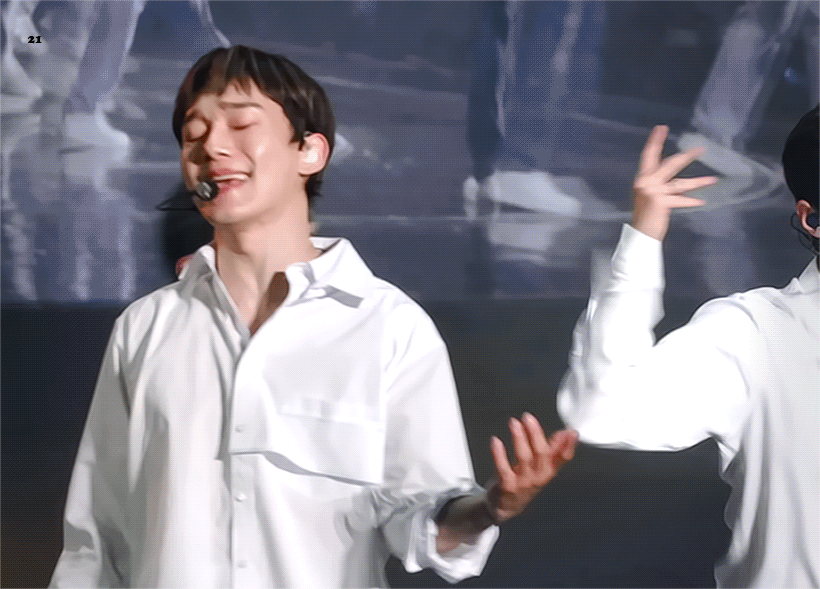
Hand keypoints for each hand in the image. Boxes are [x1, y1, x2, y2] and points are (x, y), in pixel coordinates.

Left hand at [487, 414, 577, 522]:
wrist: (506, 507)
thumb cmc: (525, 482)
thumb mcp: (542, 468)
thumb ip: (555, 450)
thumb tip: (568, 433)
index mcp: (549, 472)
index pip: (563, 458)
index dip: (567, 445)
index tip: (570, 431)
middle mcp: (538, 478)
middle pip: (541, 454)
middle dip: (536, 434)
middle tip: (528, 417)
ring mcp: (523, 483)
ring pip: (524, 458)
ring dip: (519, 438)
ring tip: (514, 423)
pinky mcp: (506, 486)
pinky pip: (503, 468)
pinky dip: (499, 454)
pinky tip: (495, 440)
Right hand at [632, 125, 716, 240]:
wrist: (640, 232)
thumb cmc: (645, 214)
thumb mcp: (648, 193)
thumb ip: (658, 182)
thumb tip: (677, 174)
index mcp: (642, 178)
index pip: (648, 155)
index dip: (655, 141)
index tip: (661, 128)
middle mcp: (646, 182)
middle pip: (669, 164)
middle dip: (686, 156)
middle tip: (701, 148)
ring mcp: (653, 191)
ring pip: (680, 183)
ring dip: (698, 182)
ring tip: (713, 180)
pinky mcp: (661, 202)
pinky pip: (681, 200)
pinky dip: (690, 202)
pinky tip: (701, 202)